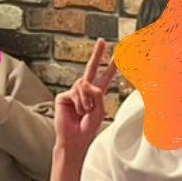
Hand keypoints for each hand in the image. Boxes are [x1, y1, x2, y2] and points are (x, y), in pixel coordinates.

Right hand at [54, 38, 117, 158]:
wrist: (74, 139)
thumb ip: (98, 94)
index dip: (111, 65)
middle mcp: (84, 90)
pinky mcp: (63, 96)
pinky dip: (79, 104)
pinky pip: (76, 92)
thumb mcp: (100, 110)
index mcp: (96, 94)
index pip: (105, 76)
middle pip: (91, 68)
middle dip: (97, 54)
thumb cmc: (88, 127)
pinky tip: (76, 113)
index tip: (117, 53)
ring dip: (87, 101)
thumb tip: (86, 82)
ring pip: (84, 85)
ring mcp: (73, 92)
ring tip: (84, 112)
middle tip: (103, 41)